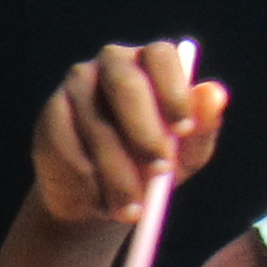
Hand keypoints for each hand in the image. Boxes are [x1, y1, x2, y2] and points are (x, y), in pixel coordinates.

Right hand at [30, 39, 228, 228]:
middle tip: (160, 170)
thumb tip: (215, 94)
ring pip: (96, 125)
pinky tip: (99, 201)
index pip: (161, 56)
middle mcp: (112, 63)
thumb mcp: (185, 152)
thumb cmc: (152, 164)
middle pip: (125, 84)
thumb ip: (202, 125)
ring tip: (133, 210)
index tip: (184, 130)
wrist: (100, 197)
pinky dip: (87, 180)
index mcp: (151, 62)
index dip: (173, 90)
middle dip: (145, 130)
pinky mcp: (51, 114)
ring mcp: (76, 86)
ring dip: (117, 173)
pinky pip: (68, 145)